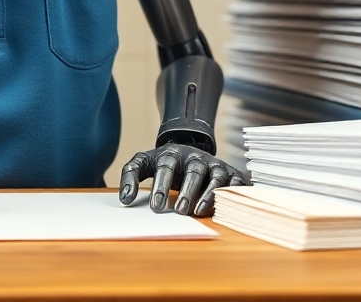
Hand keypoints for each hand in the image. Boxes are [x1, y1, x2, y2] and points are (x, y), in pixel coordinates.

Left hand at [118, 143, 245, 216]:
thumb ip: (130, 175)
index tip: (155, 206)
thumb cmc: (164, 163)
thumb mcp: (144, 163)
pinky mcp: (229, 172)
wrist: (188, 149)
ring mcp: (214, 164)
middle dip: (187, 191)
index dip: (161, 186)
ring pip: (216, 176)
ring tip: (198, 212)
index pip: (166, 167)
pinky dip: (232, 192)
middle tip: (179, 211)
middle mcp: (195, 157)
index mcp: (172, 154)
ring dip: (209, 194)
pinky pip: (235, 182)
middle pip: (194, 170)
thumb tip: (125, 199)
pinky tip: (224, 207)